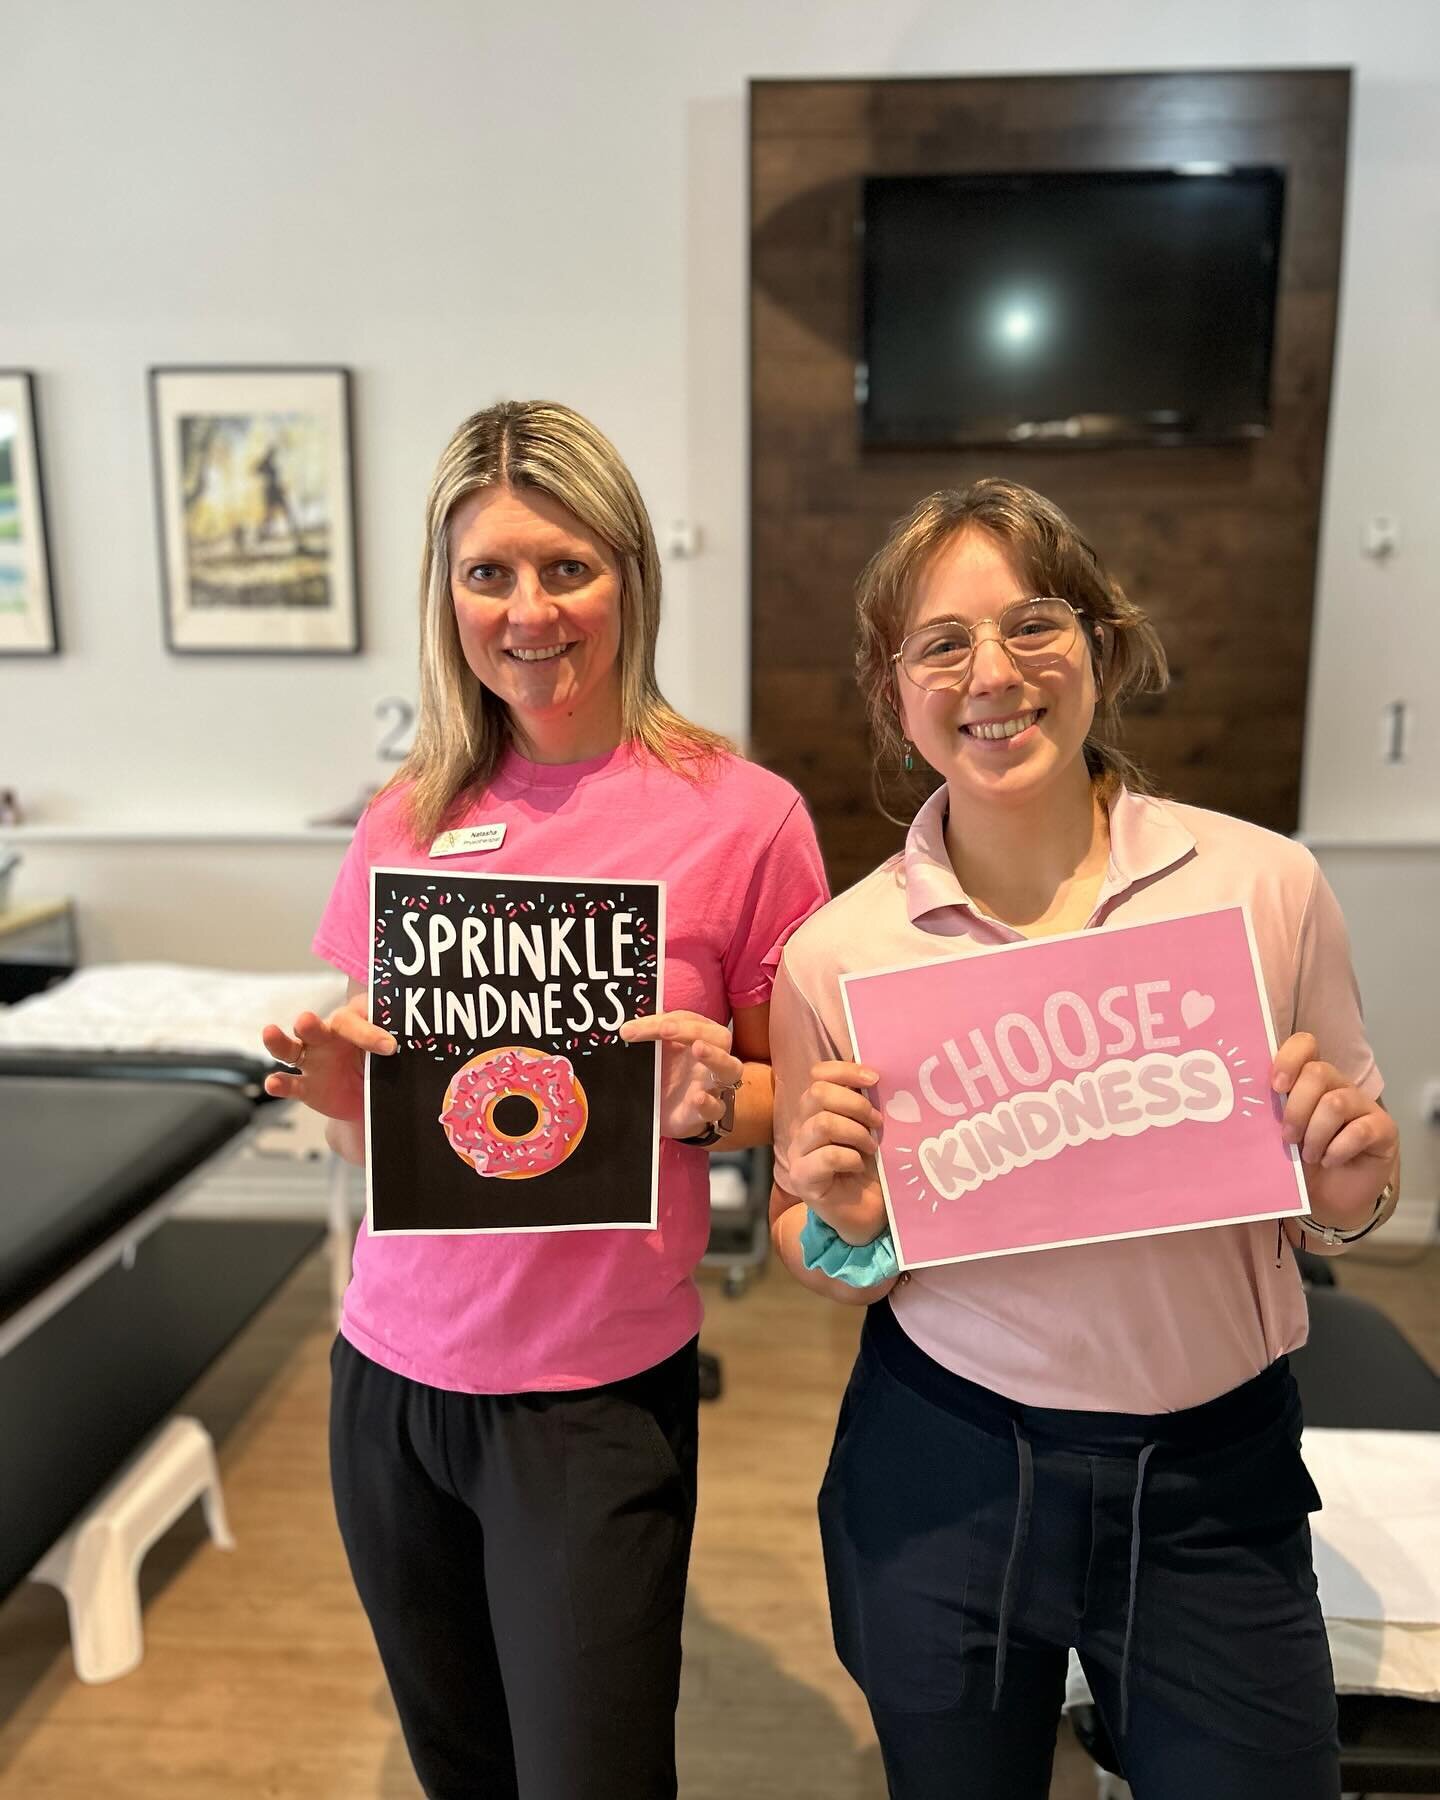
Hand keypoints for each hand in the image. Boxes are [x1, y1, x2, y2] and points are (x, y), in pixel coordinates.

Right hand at [261, 992, 396, 1122]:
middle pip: (313, 1026)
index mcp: (349, 1022)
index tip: (390, 1047)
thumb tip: (402, 1043)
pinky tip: (273, 1083)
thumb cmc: (382, 1062)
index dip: (369, 1032)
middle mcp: (325, 1037)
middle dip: (309, 1023)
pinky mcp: (305, 1086)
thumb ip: (391, 1043)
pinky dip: (280, 1083)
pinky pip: (290, 1084)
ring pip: (290, 1048)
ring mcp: (312, 1061)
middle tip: (307, 1020)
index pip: (352, 1020)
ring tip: (270, 1033)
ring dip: (279, 1041)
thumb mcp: (388, 1050)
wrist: (373, 1098)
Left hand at [618, 1010, 741, 1140]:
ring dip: (714, 1056)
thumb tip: (626, 1028)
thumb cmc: (669, 1075)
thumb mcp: (658, 1053)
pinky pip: (717, 1107)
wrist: (670, 1112)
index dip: (662, 1020)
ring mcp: (714, 1085)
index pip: (688, 1020)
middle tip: (665, 1029)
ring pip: (730, 1067)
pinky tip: (697, 1098)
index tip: (633, 1028)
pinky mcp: (710, 1112)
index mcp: (701, 1038)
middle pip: (718, 1036)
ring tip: (698, 1049)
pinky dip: (708, 1102)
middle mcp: (713, 1058)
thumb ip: (649, 1038)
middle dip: (693, 1029)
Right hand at [782, 1060, 886, 1241]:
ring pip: (822, 1124)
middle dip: (855, 1104)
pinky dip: (851, 1158)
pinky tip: (860, 1166)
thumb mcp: (872, 1128)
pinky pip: (826, 1156)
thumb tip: (879, 1076)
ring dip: (856, 1133)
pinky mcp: (802, 1178)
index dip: (845, 1070)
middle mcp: (801, 1128)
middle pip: (817, 1093)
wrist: (870, 1213)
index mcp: (817, 1110)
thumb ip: (868, 1103)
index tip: (875, 1079)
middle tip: (878, 1123)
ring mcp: (798, 1153)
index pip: (818, 1074)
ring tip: (872, 1148)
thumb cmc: (872, 1167)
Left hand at [1271, 1032, 1397, 1226]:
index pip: (1305, 1045)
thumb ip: (1266, 1114)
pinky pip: (1361, 1130)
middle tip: (1288, 1138)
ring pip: (1336, 1102)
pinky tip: (1330, 1161)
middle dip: (1296, 1108)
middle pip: (1318, 1073)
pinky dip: (1338, 1149)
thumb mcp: (1276, 1136)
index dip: (1289, 1059)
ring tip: (1309, 1156)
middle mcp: (1338, 1085)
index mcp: (1309, 1080)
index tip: (1275, 1087)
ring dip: (1315, 1133)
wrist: (1329, 1199)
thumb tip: (1236, 1102)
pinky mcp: (1384, 1129)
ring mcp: (1363, 1105)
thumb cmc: (1299, 1163)